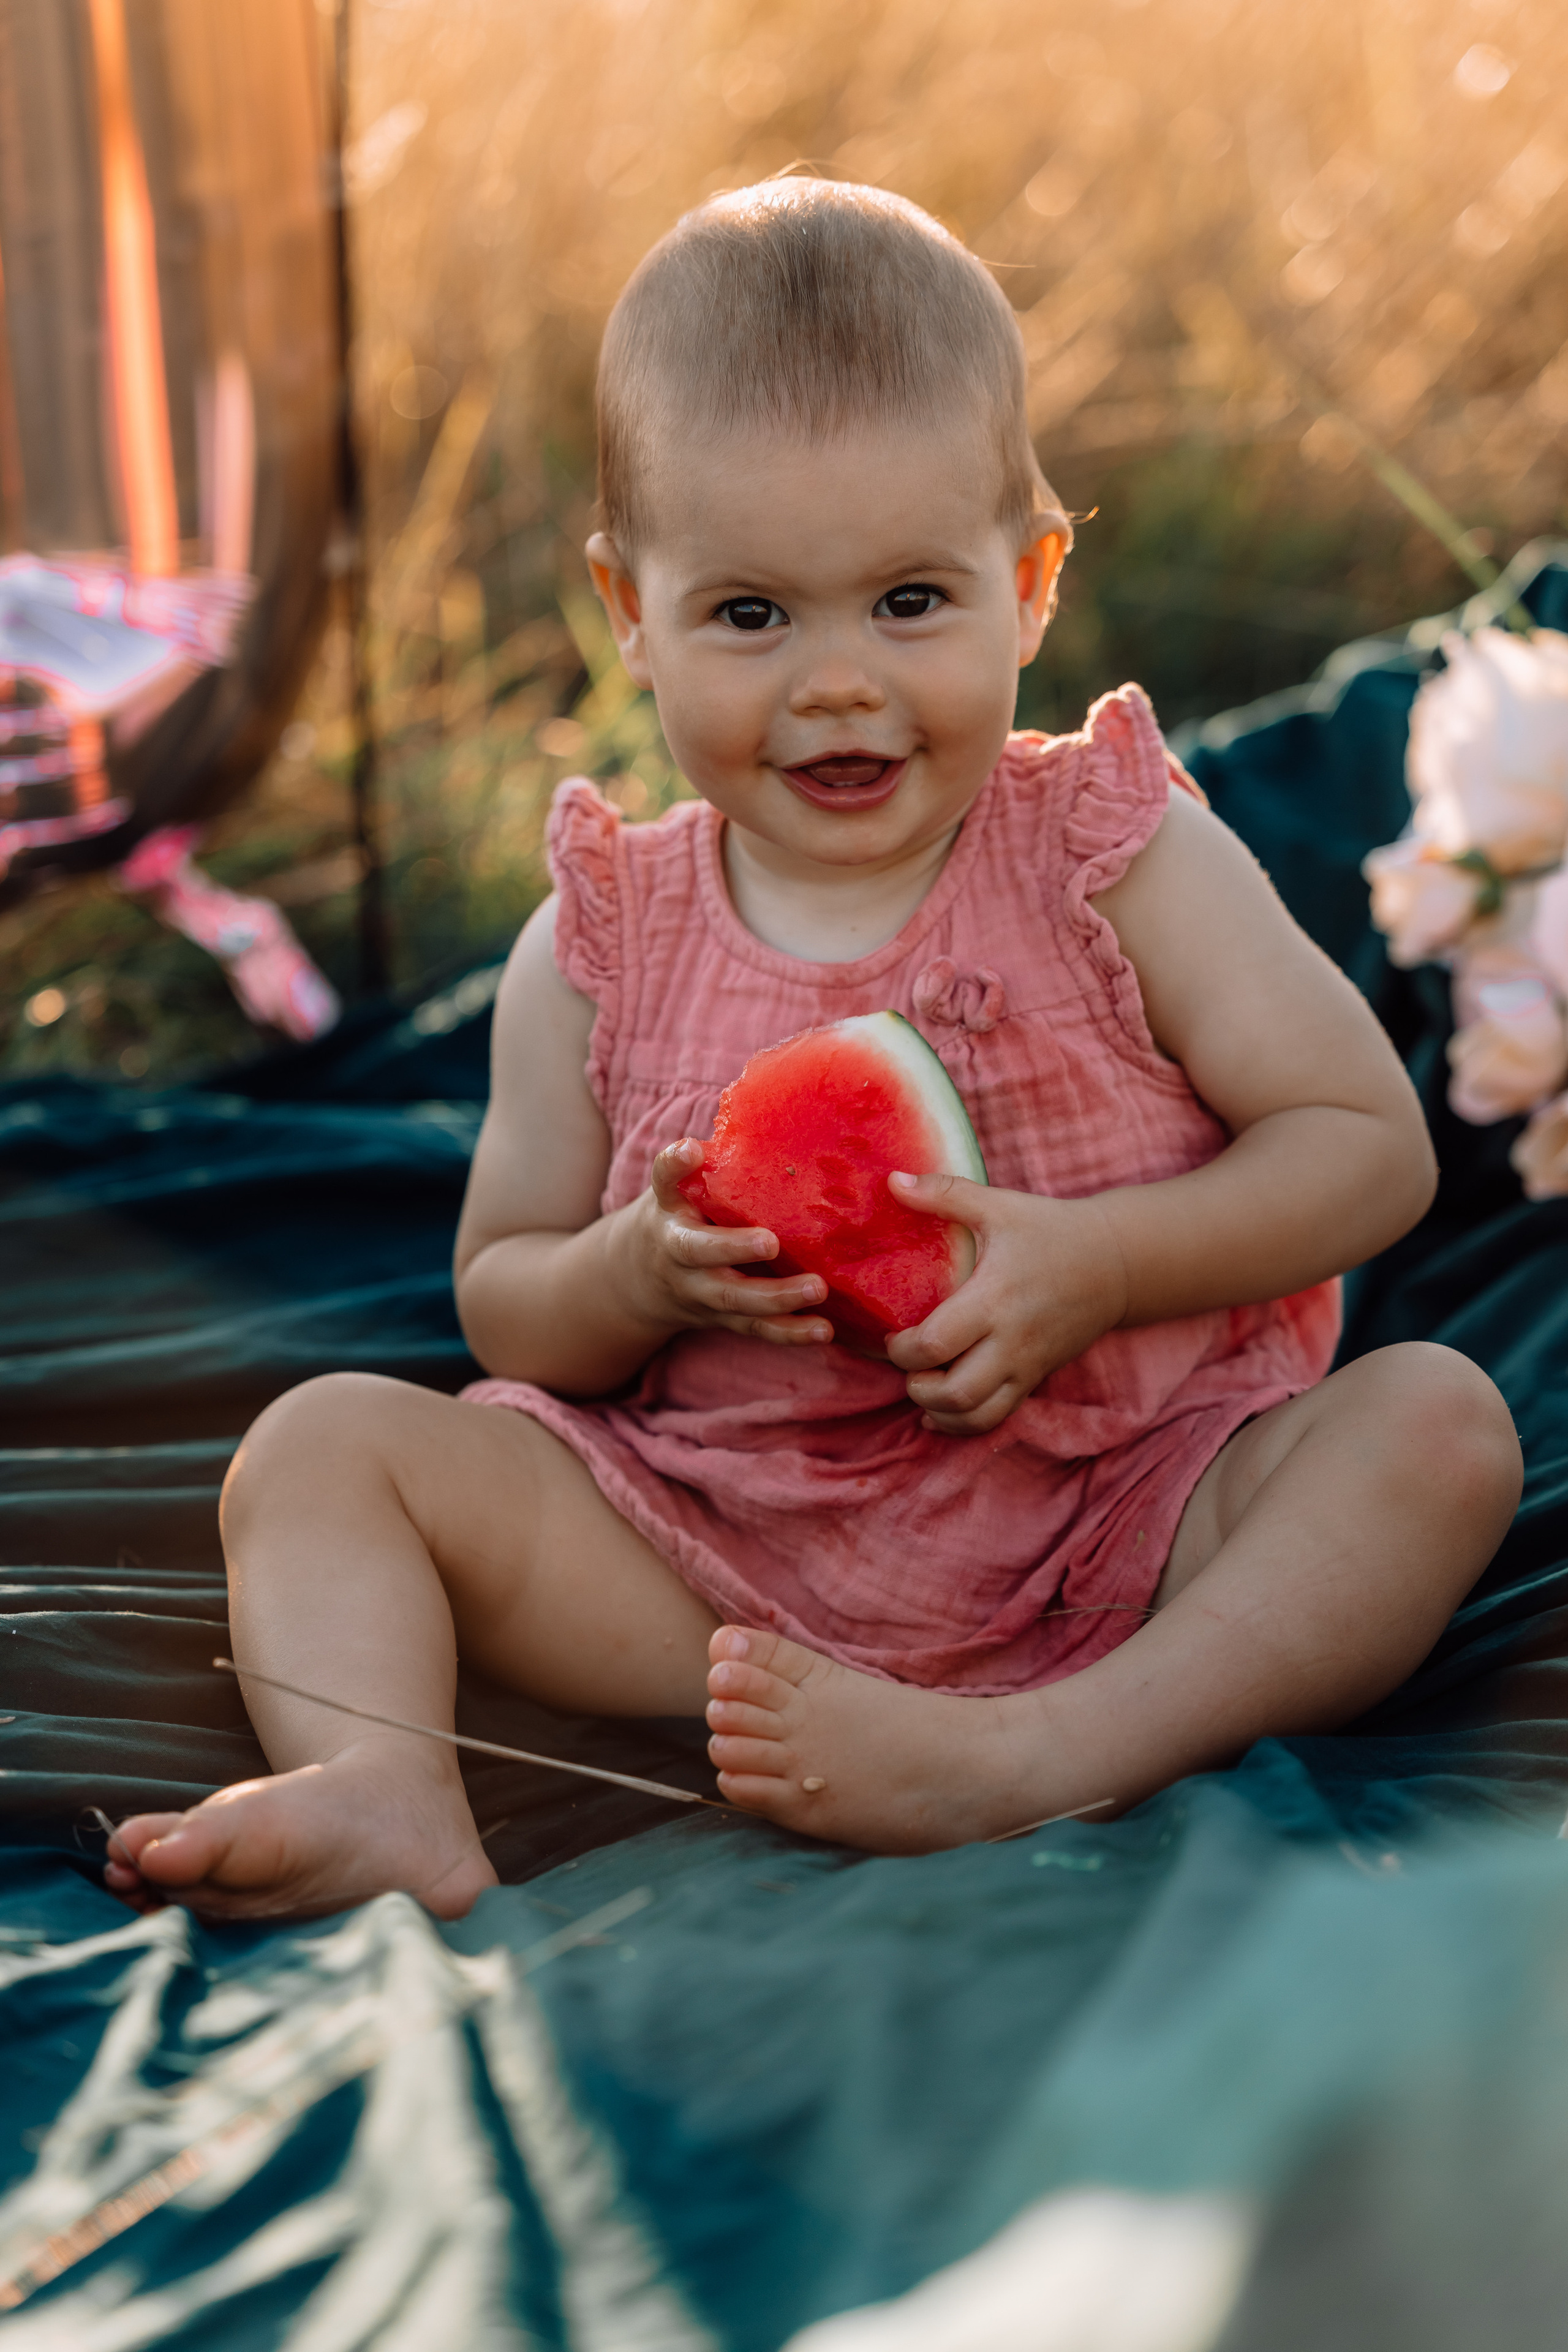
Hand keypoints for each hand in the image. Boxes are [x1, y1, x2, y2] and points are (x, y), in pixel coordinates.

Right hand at [616, 1140, 835, 1347]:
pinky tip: (824, 1331)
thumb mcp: (682, 1187)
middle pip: (701, 1253)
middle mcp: (679, 1254)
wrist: (642, 1279)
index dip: (675, 1166)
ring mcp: (701, 1292)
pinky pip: (756, 1330)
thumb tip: (764, 1099)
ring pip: (734, 1300)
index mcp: (669, 1210)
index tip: (691, 1149)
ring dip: (776, 1299)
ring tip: (817, 1290)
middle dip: (734, 1249)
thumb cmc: (683, 1214)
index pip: (664, 1182)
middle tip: (771, 1242)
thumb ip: (712, 1161)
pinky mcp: (725, 1319)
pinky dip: (790, 1333)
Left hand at [882, 1173, 1128, 1434]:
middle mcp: (1010, 1342)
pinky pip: (998, 1418)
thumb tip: (891, 1181)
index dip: (902, 1349)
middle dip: (917, 1387)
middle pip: (955, 1393)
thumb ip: (943, 1194)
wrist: (1117, 1262)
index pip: (936, 1344)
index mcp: (994, 1299)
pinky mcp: (1037, 1378)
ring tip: (922, 1388)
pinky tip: (941, 1411)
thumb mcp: (999, 1206)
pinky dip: (964, 1423)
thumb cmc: (1051, 1231)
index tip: (893, 1333)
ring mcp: (1026, 1365)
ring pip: (976, 1415)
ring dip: (938, 1411)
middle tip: (906, 1364)